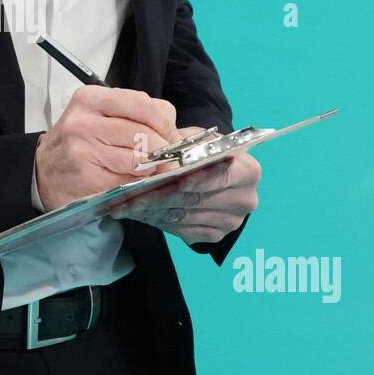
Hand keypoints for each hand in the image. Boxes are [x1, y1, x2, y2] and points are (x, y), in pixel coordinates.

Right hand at [34, 86, 179, 211]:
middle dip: (163, 149)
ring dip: (153, 168)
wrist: (43, 171)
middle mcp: (84, 122)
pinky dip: (138, 182)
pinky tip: (134, 180)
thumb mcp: (100, 116)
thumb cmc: (78, 142)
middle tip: (168, 158)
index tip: (171, 136)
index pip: (143, 104)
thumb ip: (138, 116)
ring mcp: (83, 150)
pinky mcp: (87, 177)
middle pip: (143, 133)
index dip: (165, 123)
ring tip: (151, 169)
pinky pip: (128, 180)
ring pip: (139, 159)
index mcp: (91, 99)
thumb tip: (182, 132)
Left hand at [105, 125, 260, 246]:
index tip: (179, 181)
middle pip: (197, 200)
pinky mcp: (214, 235)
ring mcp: (230, 221)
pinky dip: (156, 220)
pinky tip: (137, 213)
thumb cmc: (204, 152)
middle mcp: (244, 200)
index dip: (201, 179)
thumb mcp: (199, 139)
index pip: (225, 176)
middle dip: (160, 196)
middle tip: (132, 195)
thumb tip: (159, 152)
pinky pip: (180, 230)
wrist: (212, 173)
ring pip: (184, 216)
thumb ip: (185, 145)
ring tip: (125, 205)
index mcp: (248, 171)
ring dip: (151, 211)